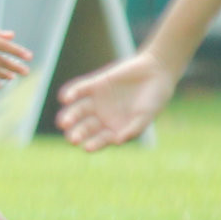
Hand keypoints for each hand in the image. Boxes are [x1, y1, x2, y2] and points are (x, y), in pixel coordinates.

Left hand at [55, 50, 174, 150]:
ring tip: (64, 122)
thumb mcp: (146, 115)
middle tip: (72, 139)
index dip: (94, 144)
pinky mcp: (95, 85)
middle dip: (78, 133)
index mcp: (115, 128)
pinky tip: (66, 98)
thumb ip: (133, 128)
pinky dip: (72, 93)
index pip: (100, 140)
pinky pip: (80, 90)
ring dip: (70, 116)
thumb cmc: (154, 98)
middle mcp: (103, 117)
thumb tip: (117, 141)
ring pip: (78, 111)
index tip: (87, 148)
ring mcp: (97, 101)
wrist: (156, 72)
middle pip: (86, 128)